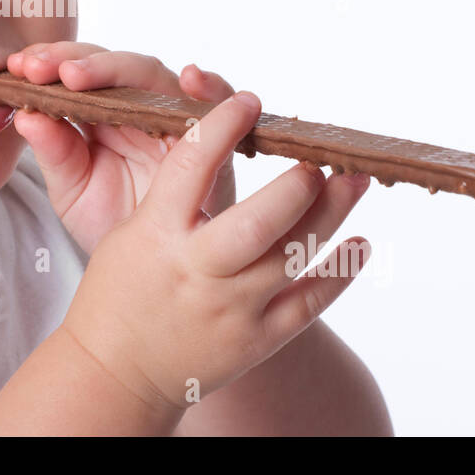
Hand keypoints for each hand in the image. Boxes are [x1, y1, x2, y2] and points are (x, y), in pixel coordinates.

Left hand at [6, 42, 240, 254]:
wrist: (154, 269)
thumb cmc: (115, 219)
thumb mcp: (72, 191)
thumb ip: (53, 153)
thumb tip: (25, 115)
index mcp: (101, 113)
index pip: (76, 73)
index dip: (47, 64)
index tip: (15, 70)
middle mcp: (139, 105)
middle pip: (111, 67)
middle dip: (72, 62)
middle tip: (37, 69)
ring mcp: (173, 115)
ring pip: (151, 74)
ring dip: (113, 68)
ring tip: (76, 74)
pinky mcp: (212, 133)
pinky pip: (218, 100)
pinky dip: (209, 85)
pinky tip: (191, 77)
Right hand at [61, 91, 373, 411]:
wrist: (115, 372)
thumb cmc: (121, 290)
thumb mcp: (131, 231)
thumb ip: (174, 190)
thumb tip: (215, 133)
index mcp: (158, 234)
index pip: (191, 166)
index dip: (223, 126)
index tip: (249, 101)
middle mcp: (198, 270)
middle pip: (259, 222)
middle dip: (295, 186)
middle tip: (317, 159)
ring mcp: (231, 309)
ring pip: (294, 256)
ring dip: (333, 214)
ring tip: (357, 181)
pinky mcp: (256, 340)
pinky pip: (310, 304)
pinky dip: (340, 273)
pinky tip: (359, 245)